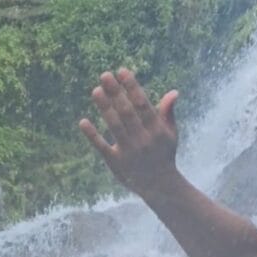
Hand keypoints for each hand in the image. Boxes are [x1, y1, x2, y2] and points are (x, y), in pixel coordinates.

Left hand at [79, 68, 180, 195]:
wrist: (160, 186)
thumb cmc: (164, 154)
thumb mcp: (170, 134)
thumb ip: (167, 113)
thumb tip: (173, 92)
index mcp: (156, 129)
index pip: (142, 104)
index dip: (132, 87)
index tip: (122, 71)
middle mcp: (143, 138)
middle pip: (127, 112)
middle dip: (116, 93)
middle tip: (104, 75)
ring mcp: (129, 150)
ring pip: (115, 126)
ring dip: (104, 108)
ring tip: (96, 90)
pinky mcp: (115, 162)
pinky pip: (102, 147)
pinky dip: (92, 135)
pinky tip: (83, 122)